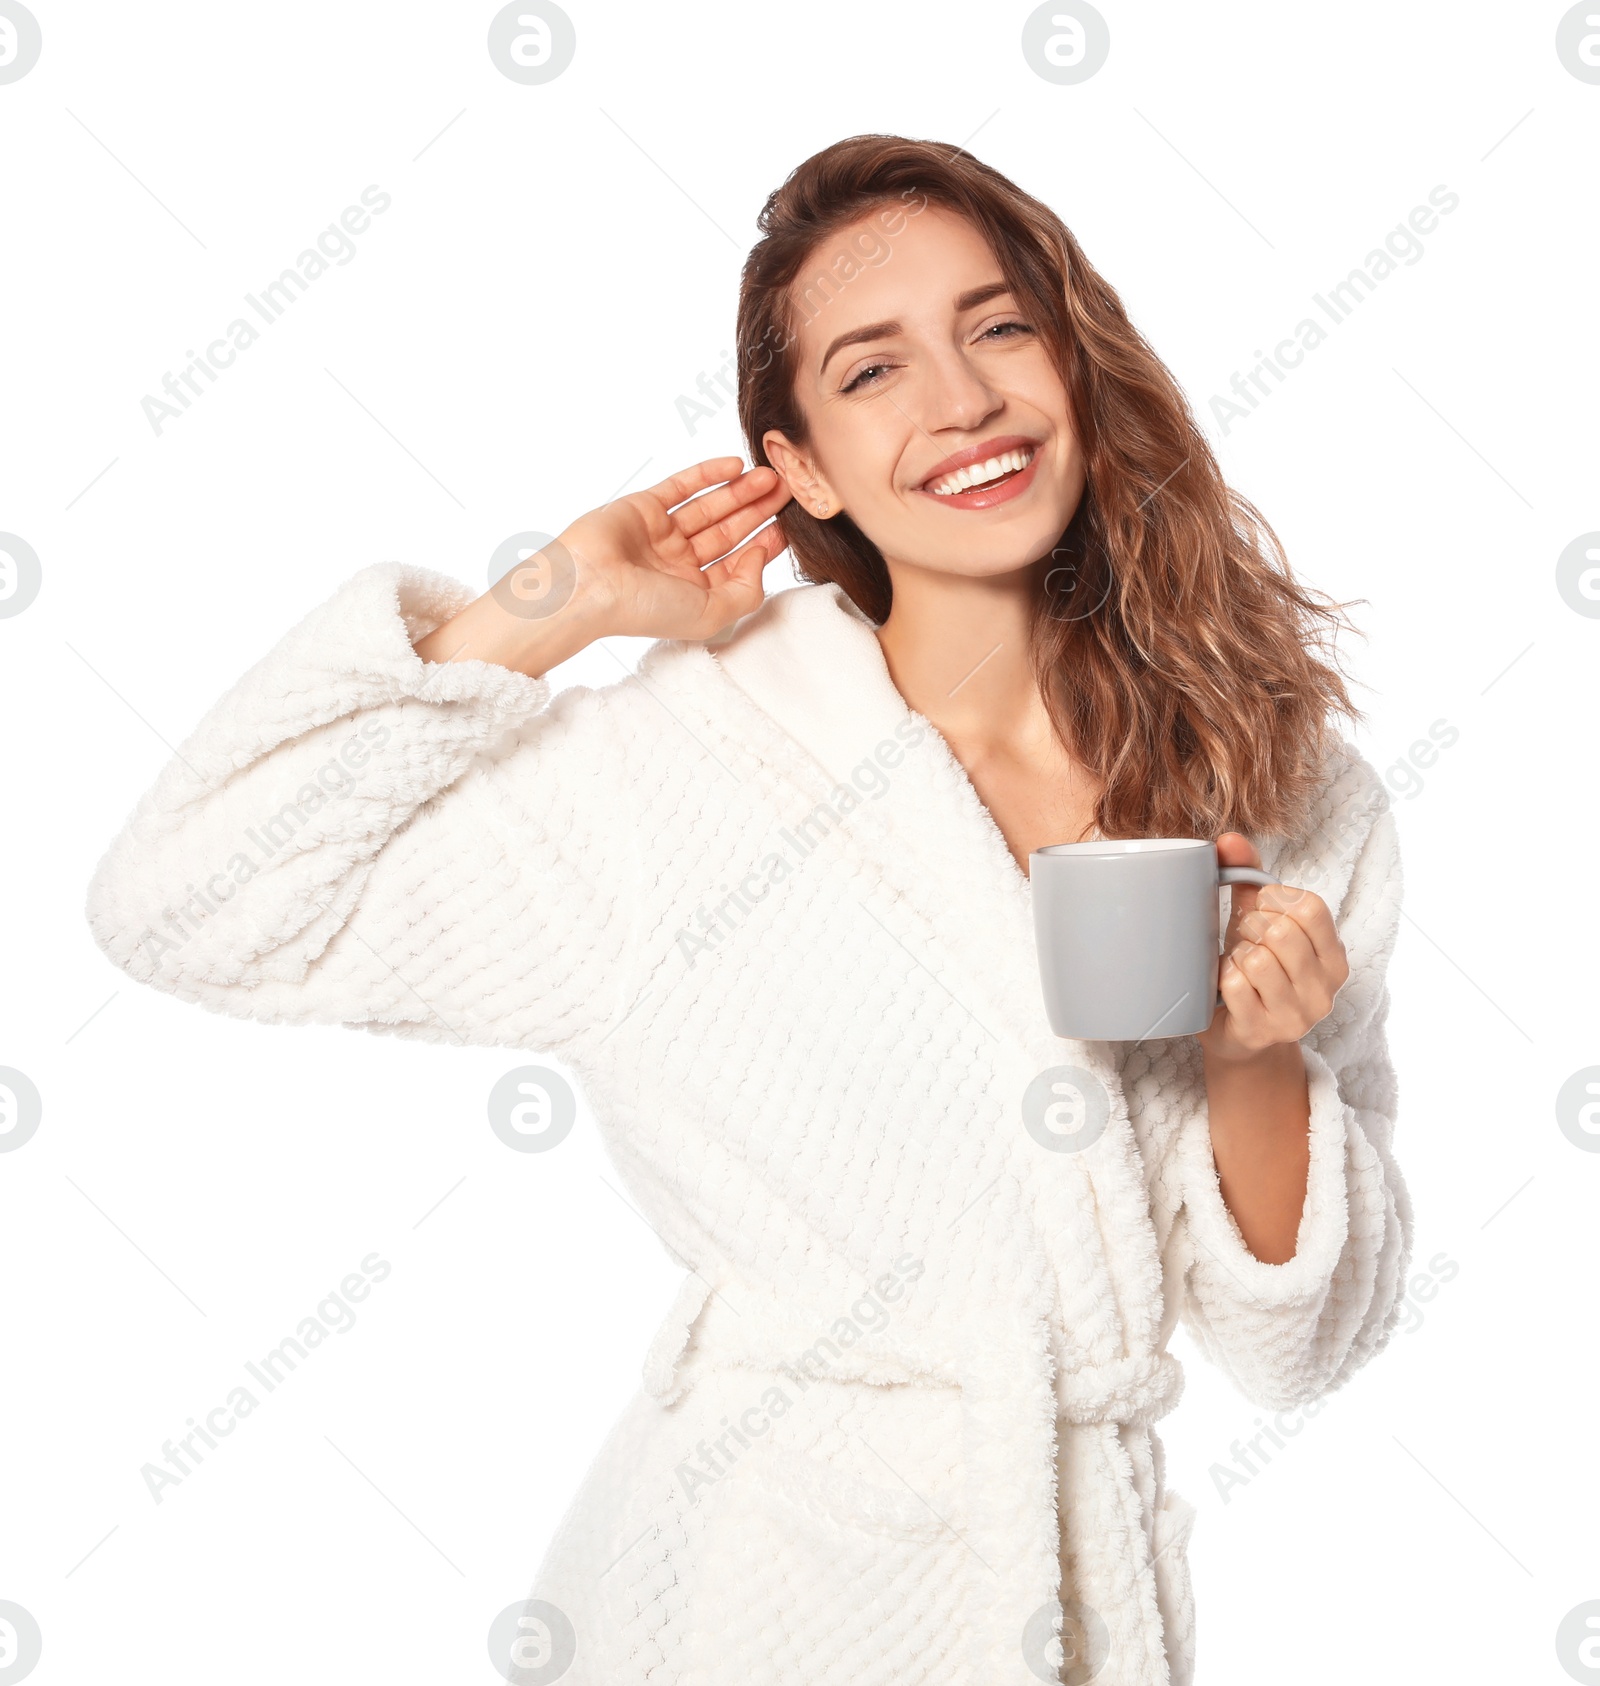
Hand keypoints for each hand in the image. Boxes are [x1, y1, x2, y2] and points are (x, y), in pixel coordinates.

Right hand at [557, 456, 791, 642]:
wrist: (589, 586)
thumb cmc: (644, 609)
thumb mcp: (711, 614)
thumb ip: (746, 591)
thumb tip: (759, 553)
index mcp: (694, 592)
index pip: (738, 564)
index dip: (765, 544)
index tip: (789, 526)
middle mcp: (679, 563)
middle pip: (729, 532)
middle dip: (759, 511)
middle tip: (788, 490)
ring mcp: (661, 533)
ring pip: (710, 507)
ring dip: (740, 491)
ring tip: (770, 476)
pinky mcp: (643, 507)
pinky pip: (682, 486)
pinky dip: (708, 475)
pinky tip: (735, 466)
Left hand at [1196, 831, 1348, 1063]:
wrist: (1239, 1037)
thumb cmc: (1251, 971)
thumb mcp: (1257, 922)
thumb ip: (1249, 877)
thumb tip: (1228, 838)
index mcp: (1334, 957)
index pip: (1310, 907)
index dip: (1274, 901)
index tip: (1260, 912)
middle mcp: (1325, 989)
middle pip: (1282, 932)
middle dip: (1251, 929)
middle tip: (1245, 942)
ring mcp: (1297, 1016)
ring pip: (1257, 960)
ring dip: (1236, 956)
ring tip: (1238, 966)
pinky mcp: (1263, 1032)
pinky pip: (1234, 986)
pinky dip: (1222, 979)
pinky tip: (1227, 988)